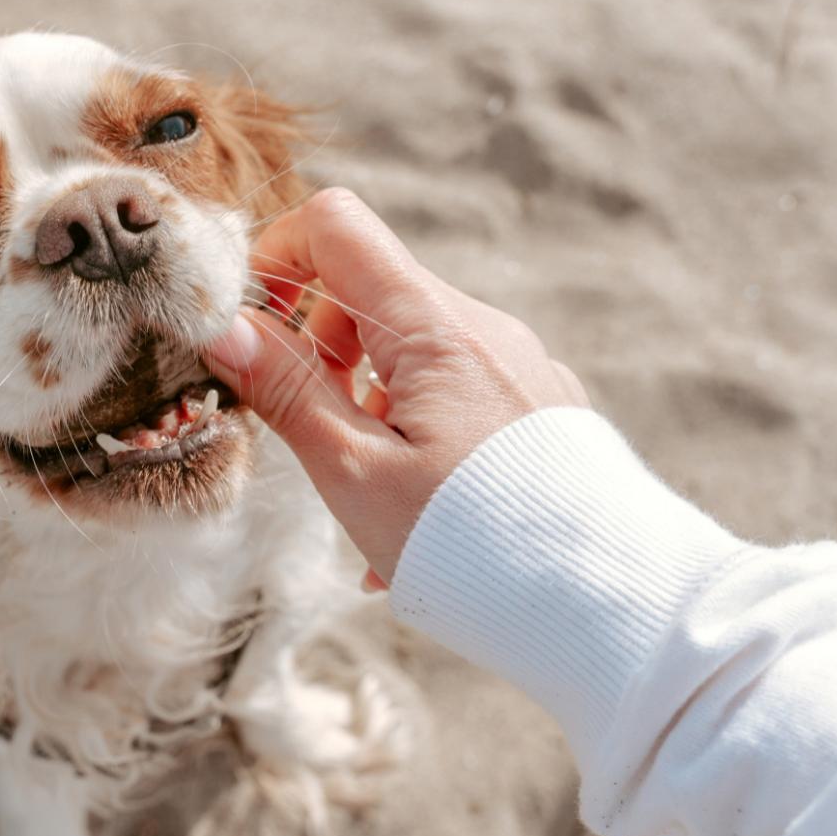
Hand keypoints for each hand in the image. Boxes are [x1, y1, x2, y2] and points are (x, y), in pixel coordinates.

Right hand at [203, 188, 588, 584]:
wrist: (611, 611)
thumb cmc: (476, 546)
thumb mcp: (355, 473)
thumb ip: (288, 390)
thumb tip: (226, 325)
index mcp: (434, 326)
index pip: (336, 224)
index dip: (277, 256)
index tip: (251, 324)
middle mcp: (483, 328)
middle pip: (370, 289)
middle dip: (317, 346)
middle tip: (304, 427)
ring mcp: (518, 366)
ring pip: (411, 348)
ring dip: (363, 397)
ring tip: (361, 493)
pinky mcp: (540, 408)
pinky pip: (455, 393)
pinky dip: (413, 431)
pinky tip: (413, 515)